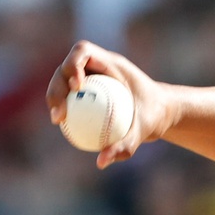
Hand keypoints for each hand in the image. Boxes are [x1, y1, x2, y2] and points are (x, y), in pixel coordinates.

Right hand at [48, 40, 174, 168]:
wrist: (160, 111)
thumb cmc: (155, 115)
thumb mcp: (146, 129)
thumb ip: (125, 145)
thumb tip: (101, 163)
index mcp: (111, 62)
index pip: (84, 52)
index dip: (73, 64)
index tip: (76, 87)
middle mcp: (96, 66)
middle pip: (66, 68)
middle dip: (57, 87)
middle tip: (60, 113)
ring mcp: (89, 76)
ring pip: (63, 82)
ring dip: (55, 97)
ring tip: (58, 121)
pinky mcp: (86, 88)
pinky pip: (71, 96)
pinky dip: (65, 108)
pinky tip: (63, 127)